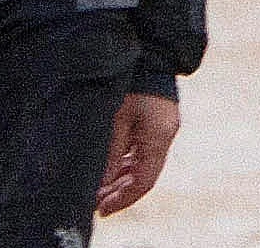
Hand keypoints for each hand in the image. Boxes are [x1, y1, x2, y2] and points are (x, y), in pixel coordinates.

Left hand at [96, 90, 180, 215]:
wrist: (148, 49)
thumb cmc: (130, 81)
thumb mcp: (115, 118)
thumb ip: (110, 153)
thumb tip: (101, 183)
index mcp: (159, 136)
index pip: (144, 181)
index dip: (123, 198)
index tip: (102, 209)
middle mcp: (164, 134)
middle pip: (143, 174)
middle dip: (119, 191)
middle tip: (95, 203)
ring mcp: (160, 125)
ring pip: (141, 163)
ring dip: (120, 178)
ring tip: (98, 189)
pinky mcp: (153, 117)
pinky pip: (140, 148)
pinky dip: (124, 162)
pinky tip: (108, 168)